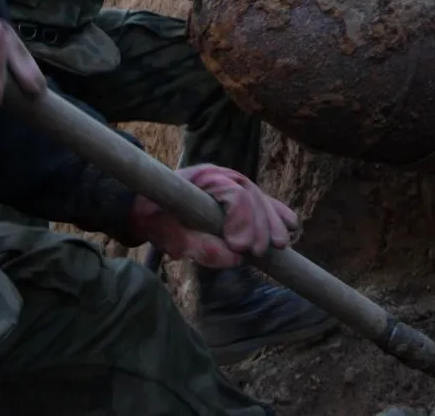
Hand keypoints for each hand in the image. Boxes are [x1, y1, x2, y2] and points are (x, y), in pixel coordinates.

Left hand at [129, 164, 298, 268]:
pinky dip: (274, 213)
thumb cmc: (153, 218)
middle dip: (260, 224)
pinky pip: (259, 201)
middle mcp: (219, 175)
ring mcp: (228, 182)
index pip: (233, 192)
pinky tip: (292, 225)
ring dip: (272, 221)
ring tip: (281, 245)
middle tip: (261, 253)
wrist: (143, 207)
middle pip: (251, 194)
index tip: (242, 249)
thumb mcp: (169, 236)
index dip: (242, 219)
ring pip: (258, 197)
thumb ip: (200, 247)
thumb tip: (236, 259)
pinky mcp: (234, 194)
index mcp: (202, 177)